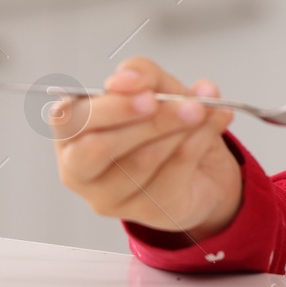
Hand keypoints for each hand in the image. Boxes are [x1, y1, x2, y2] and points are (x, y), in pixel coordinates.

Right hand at [52, 56, 241, 240]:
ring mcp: (109, 197)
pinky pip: (173, 173)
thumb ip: (142, 75)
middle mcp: (79, 169)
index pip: (69, 119)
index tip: (147, 93)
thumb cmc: (166, 125)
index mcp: (72, 132)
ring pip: (141, 161)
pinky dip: (200, 141)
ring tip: (206, 109)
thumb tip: (129, 77)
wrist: (204, 167)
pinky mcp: (145, 211)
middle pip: (99, 147)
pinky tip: (216, 122)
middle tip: (189, 104)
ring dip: (181, 129)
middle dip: (149, 121)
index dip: (109, 106)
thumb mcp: (157, 88)